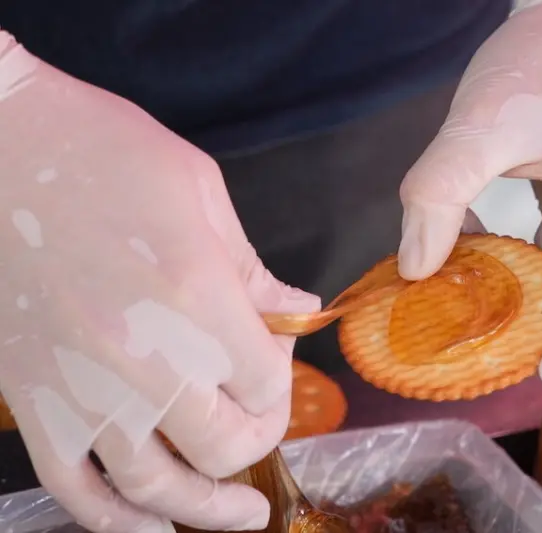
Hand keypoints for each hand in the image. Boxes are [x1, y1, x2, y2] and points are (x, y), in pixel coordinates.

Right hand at [0, 33, 318, 531]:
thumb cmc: (106, 151)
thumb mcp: (201, 190)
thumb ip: (252, 269)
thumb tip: (298, 312)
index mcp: (196, 296)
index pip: (267, 382)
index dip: (281, 381)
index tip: (273, 362)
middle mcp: (142, 355)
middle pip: (222, 444)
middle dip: (254, 440)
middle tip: (258, 422)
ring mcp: (79, 385)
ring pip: (154, 485)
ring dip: (204, 510)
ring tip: (240, 519)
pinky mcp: (30, 398)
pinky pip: (74, 488)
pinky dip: (116, 520)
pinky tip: (152, 526)